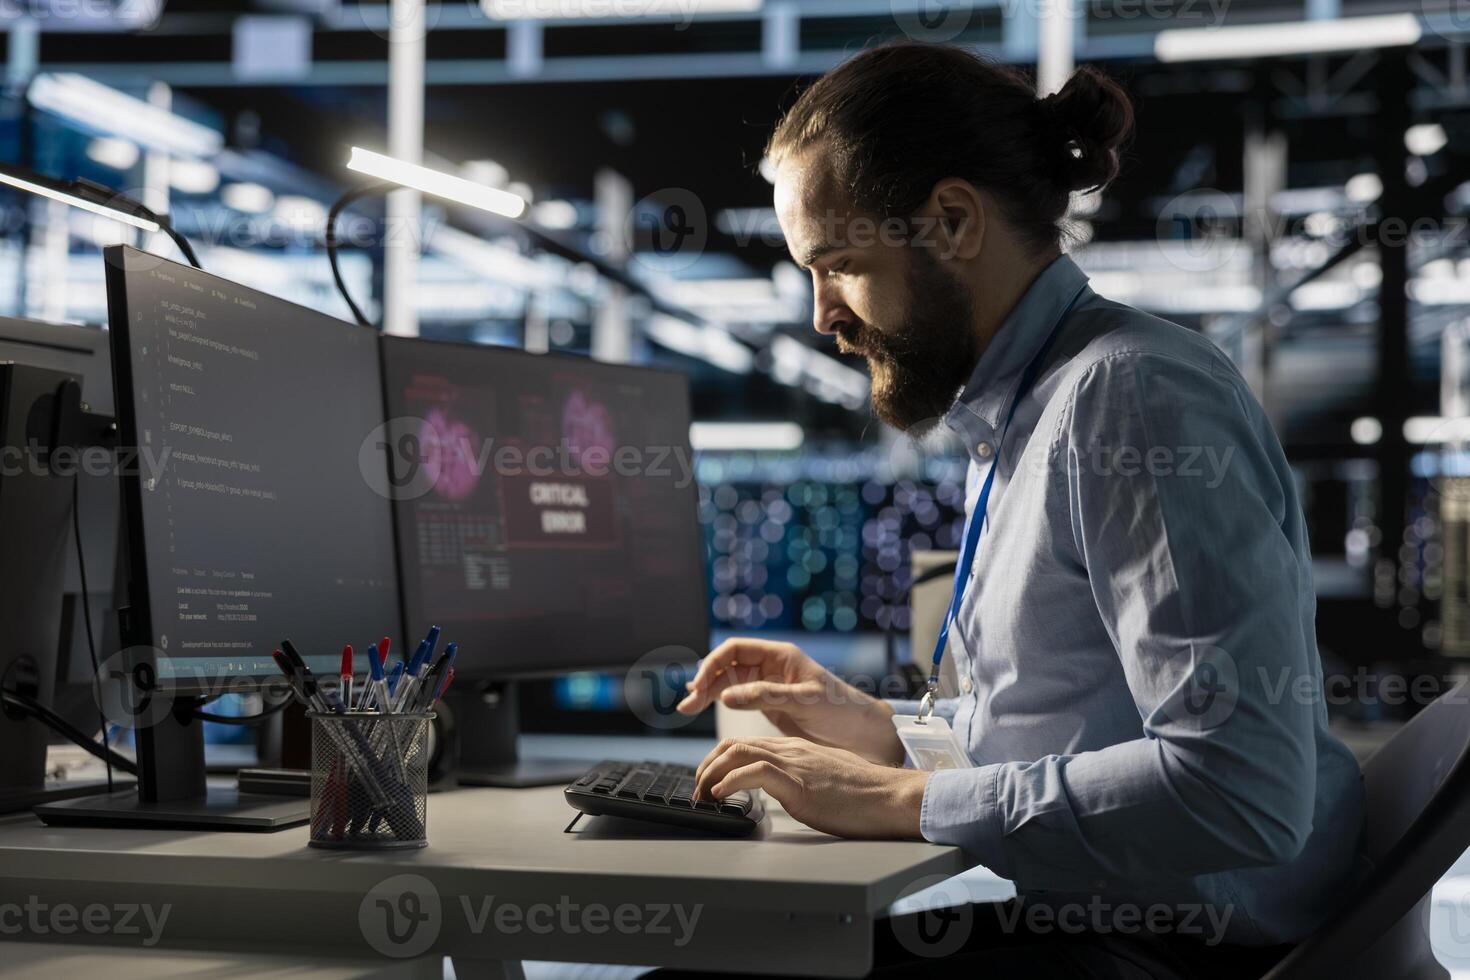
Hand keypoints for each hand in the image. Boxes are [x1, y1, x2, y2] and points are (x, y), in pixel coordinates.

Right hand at [676, 638, 903, 765]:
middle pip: (727, 665)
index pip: (735, 650)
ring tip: (687, 708)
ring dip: (707, 692)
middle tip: (688, 705)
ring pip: (728, 682)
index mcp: (780, 656)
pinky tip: (704, 706)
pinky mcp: (768, 705)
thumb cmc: (841, 710)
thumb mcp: (805, 700)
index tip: (699, 686)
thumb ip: (766, 696)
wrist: (861, 733)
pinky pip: (737, 698)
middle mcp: (770, 667)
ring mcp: (767, 686)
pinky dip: (718, 701)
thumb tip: (726, 696)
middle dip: (705, 681)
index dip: (712, 664)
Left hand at [694, 736, 928, 838]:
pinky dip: (730, 784)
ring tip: (703, 796)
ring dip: (711, 774)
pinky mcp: (797, 782)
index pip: (747, 744)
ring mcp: (793, 763)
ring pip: (737, 753)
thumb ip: (803, 778)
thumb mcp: (826, 779)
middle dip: (707, 766)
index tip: (710, 782)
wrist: (889, 797)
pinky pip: (753, 773)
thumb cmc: (864, 794)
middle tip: (698, 790)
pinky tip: (722, 797)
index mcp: (796, 749)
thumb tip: (787, 791)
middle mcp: (791, 750)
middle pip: (734, 744)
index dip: (720, 760)